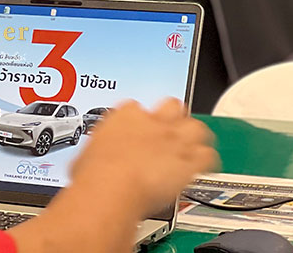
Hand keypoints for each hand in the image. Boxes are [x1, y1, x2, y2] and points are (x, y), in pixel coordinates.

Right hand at [10, 100, 216, 252]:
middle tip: (169, 132)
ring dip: (194, 137)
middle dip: (173, 118)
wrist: (113, 187)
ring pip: (196, 126)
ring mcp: (172, 139)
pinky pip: (208, 155)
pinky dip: (207, 160)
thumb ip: (94, 153)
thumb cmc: (94, 176)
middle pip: (172, 105)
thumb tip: (86, 163)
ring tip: (190, 146)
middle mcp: (151, 122)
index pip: (135, 107)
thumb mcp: (84, 158)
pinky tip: (201, 167)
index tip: (136, 131)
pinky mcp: (189, 160)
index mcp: (123, 115)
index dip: (139, 120)